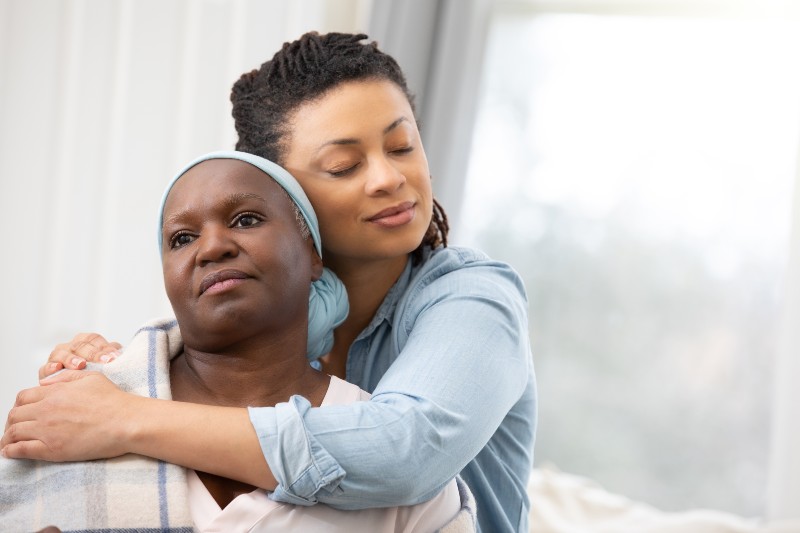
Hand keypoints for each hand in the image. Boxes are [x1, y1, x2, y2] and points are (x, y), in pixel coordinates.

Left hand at [2, 370, 136, 460]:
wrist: (126, 422)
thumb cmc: (114, 401)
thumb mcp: (92, 378)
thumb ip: (66, 377)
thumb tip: (46, 382)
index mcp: (55, 393)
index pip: (23, 397)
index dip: (19, 406)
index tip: (22, 413)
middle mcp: (46, 410)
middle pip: (14, 415)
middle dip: (11, 422)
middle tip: (14, 428)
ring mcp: (47, 430)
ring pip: (13, 432)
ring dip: (6, 437)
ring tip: (7, 443)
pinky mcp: (52, 449)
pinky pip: (21, 450)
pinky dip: (10, 451)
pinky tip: (9, 453)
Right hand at [39, 332, 121, 378]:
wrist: (78, 393)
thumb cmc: (96, 376)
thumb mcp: (106, 366)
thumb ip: (111, 357)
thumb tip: (121, 354)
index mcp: (84, 342)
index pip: (93, 339)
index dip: (104, 347)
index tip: (115, 358)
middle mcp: (69, 347)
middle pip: (79, 345)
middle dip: (92, 353)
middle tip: (105, 362)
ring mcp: (56, 358)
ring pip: (60, 353)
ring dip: (71, 358)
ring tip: (81, 365)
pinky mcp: (45, 372)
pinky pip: (45, 368)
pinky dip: (50, 368)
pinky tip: (57, 369)